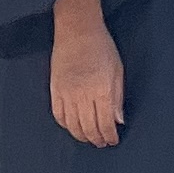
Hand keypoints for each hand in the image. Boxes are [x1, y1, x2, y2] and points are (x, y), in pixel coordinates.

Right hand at [51, 0, 124, 146]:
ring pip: (72, 126)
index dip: (110, 136)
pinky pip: (58, 115)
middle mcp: (82, 95)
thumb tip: (119, 120)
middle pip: (89, 128)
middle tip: (102, 142)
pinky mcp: (54, 90)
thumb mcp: (118, 70)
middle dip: (97, 139)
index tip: (113, 140)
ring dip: (82, 136)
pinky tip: (73, 127)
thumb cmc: (102, 46)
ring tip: (89, 138)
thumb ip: (118, 97)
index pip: (105, 123)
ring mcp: (66, 94)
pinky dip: (66, 125)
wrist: (77, 30)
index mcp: (101, 90)